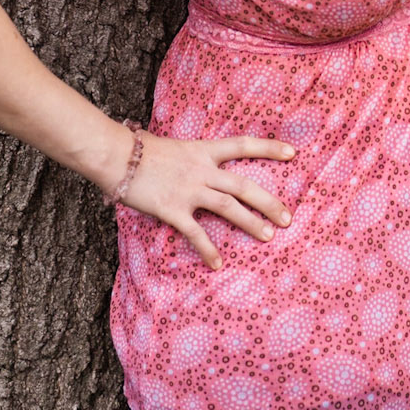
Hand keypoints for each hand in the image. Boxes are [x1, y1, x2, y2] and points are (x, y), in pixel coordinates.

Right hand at [119, 129, 296, 270]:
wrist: (116, 155)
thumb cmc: (142, 151)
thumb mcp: (176, 148)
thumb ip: (194, 159)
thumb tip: (204, 168)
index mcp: (203, 151)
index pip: (243, 145)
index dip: (269, 148)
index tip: (293, 153)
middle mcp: (202, 169)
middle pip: (244, 185)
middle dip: (269, 202)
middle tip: (288, 218)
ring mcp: (189, 189)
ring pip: (228, 207)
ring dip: (250, 223)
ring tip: (268, 237)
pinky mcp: (173, 209)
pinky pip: (195, 232)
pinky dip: (208, 249)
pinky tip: (218, 264)